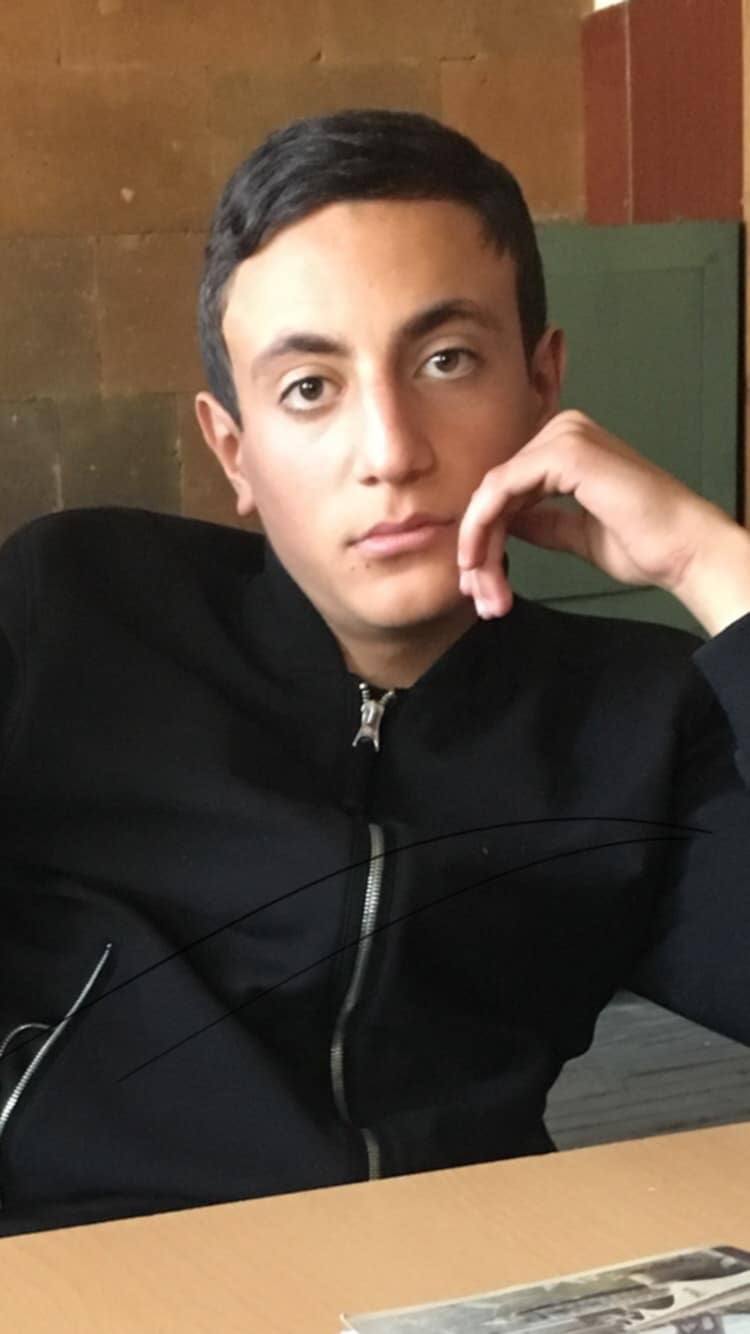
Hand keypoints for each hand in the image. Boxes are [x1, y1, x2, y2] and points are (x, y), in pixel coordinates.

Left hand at [456, 410, 735, 621]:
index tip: (478, 581)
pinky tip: (479, 560)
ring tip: (480, 589)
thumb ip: (542, 522)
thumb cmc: (645, 544)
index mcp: (569, 446)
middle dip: (479, 545)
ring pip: (494, 492)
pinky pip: (502, 488)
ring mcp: (565, 437)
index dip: (485, 535)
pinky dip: (483, 526)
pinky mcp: (565, 453)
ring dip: (479, 544)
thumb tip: (507, 523)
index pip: (508, 488)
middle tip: (476, 593)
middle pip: (496, 490)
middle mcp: (564, 432)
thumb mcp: (577, 533)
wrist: (683, 551)